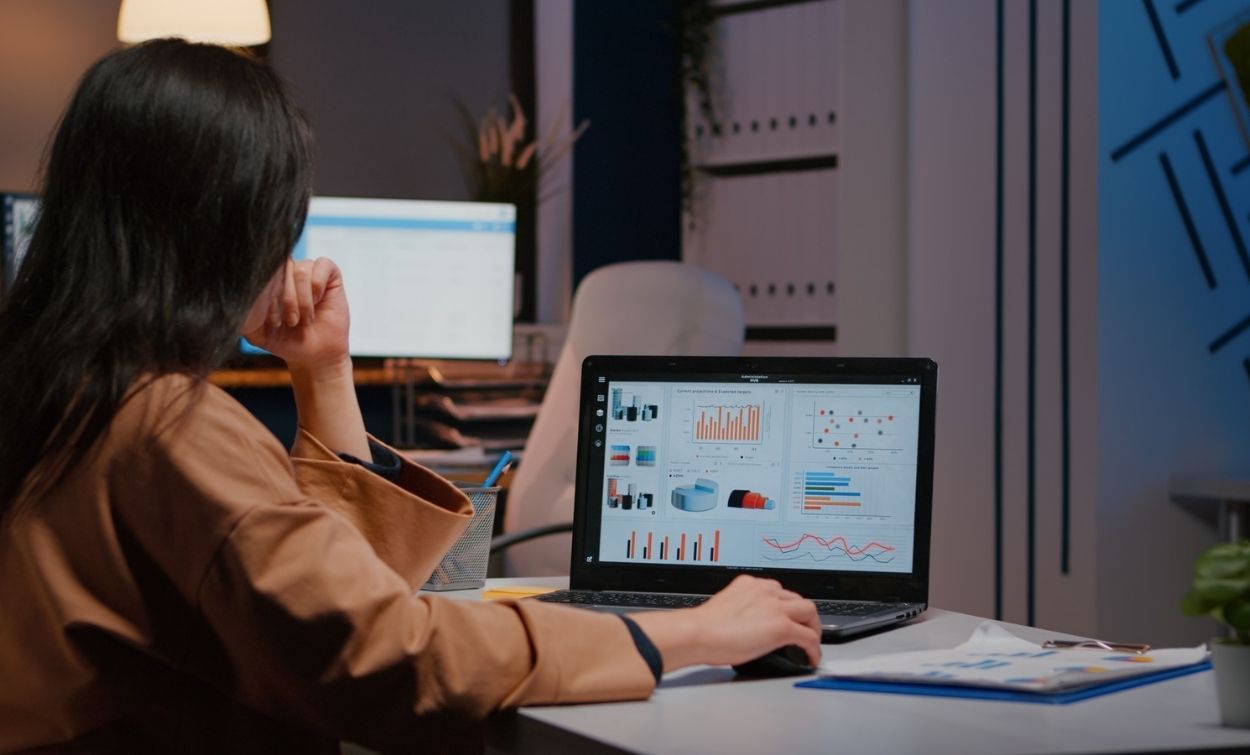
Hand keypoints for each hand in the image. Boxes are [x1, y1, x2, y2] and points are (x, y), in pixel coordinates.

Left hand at [242, 257, 349, 370]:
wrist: (315, 354)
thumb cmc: (286, 341)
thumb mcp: (257, 332)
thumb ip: (244, 316)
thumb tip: (241, 298)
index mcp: (268, 282)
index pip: (262, 271)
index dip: (268, 294)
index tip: (274, 321)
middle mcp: (286, 272)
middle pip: (281, 269)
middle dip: (286, 299)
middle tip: (291, 322)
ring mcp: (308, 270)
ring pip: (300, 271)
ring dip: (303, 300)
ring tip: (305, 318)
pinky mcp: (329, 273)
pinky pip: (321, 266)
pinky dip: (317, 287)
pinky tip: (318, 301)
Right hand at [629, 575, 821, 670]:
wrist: (698, 633)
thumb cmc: (703, 627)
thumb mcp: (725, 607)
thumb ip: (741, 609)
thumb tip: (745, 626)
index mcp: (750, 584)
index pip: (778, 591)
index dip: (786, 607)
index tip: (786, 616)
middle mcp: (766, 591)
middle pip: (798, 599)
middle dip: (803, 616)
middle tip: (804, 629)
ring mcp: (776, 607)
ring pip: (809, 612)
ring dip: (813, 628)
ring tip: (812, 643)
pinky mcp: (782, 627)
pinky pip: (809, 637)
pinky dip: (814, 648)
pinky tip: (811, 658)